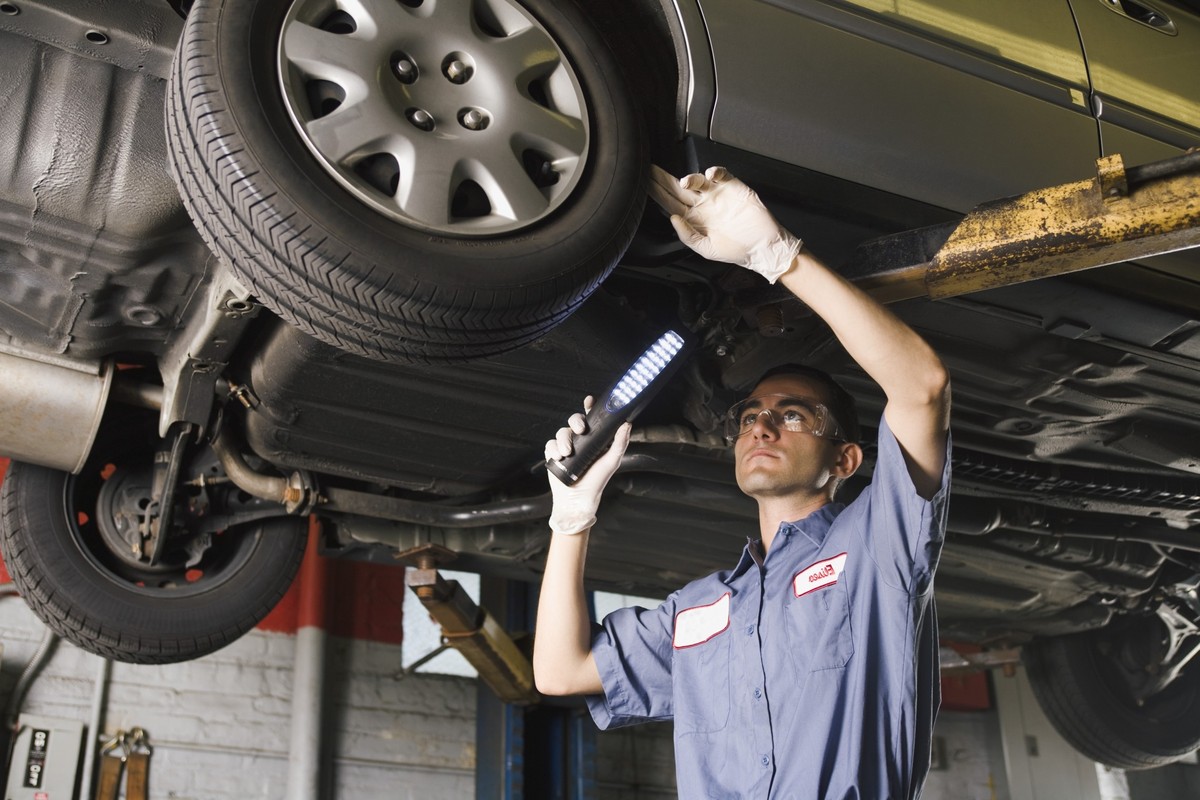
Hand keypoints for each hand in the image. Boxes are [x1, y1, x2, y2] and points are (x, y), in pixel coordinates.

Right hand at [544, 396, 632, 534]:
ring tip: (567, 453)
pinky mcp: (554, 455)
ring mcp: (566, 447)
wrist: (577, 500)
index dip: (590, 407)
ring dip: (563, 440)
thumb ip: (620, 443)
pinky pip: (550, 444)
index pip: (592, 419)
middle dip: (575, 421)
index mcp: (595, 440)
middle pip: (574, 421)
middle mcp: (581, 441)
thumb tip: (627, 424)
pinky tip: (559, 457)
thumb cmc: (596, 482)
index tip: (589, 401)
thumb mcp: (612, 461)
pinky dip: (553, 449)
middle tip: (580, 430)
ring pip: (561, 432)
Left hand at [648, 164, 802, 283]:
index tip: (644, 185)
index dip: (657, 194)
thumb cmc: (737, 250)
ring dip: (690, 178)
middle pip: (678, 188)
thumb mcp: (706, 249)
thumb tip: (673, 219)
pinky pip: (720, 174)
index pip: (670, 203)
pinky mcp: (733, 187)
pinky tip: (710, 175)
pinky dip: (714, 171)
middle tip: (650, 169)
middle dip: (663, 178)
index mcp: (694, 218)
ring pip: (697, 180)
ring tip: (686, 182)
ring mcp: (716, 194)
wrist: (763, 246)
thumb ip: (688, 235)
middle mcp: (702, 204)